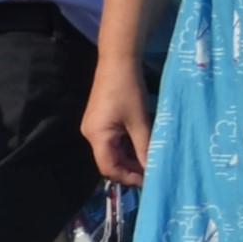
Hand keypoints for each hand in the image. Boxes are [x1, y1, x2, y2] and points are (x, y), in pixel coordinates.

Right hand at [83, 56, 154, 187]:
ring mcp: (93, 127)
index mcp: (97, 136)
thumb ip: (144, 149)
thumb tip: (152, 170)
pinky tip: (141, 145)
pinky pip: (111, 141)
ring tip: (150, 158)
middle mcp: (90, 135)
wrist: (118, 62)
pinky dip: (126, 146)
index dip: (128, 178)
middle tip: (153, 170)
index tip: (149, 180)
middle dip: (130, 169)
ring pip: (111, 152)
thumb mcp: (139, 122)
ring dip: (129, 158)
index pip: (109, 168)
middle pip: (109, 161)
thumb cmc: (129, 91)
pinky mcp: (99, 121)